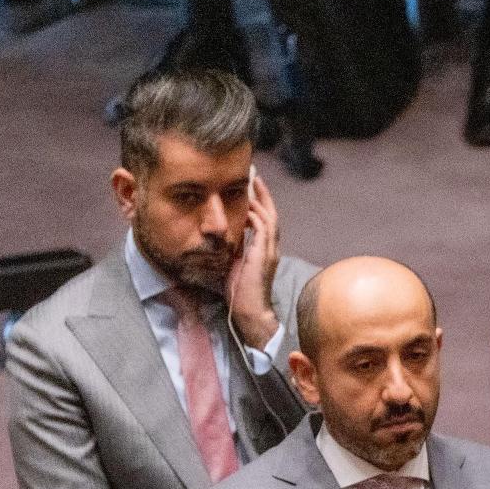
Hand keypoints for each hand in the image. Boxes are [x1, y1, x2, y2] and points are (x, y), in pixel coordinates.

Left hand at [225, 169, 281, 348]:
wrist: (249, 312)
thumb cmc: (239, 294)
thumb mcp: (233, 265)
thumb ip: (231, 250)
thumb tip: (219, 238)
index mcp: (264, 251)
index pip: (264, 221)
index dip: (259, 204)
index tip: (250, 189)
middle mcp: (270, 248)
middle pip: (270, 213)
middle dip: (262, 194)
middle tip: (254, 176)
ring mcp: (269, 250)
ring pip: (269, 217)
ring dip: (260, 198)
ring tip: (253, 181)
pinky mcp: (264, 254)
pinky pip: (263, 227)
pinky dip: (256, 213)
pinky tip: (248, 203)